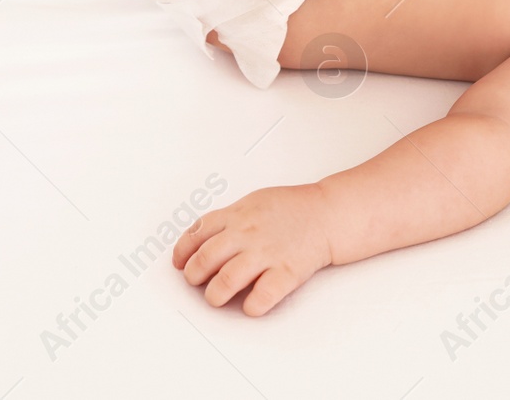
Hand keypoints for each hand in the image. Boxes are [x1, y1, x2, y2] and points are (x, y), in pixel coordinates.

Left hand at [172, 185, 332, 315]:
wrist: (329, 214)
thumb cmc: (293, 209)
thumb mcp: (255, 202)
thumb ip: (229, 219)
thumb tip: (202, 238)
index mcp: (238, 215)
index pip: (197, 233)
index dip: (183, 252)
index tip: (180, 263)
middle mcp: (248, 234)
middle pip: (206, 259)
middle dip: (194, 276)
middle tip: (197, 282)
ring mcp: (267, 253)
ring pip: (226, 280)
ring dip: (215, 295)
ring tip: (217, 297)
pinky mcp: (286, 272)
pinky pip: (261, 297)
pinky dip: (251, 306)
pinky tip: (251, 304)